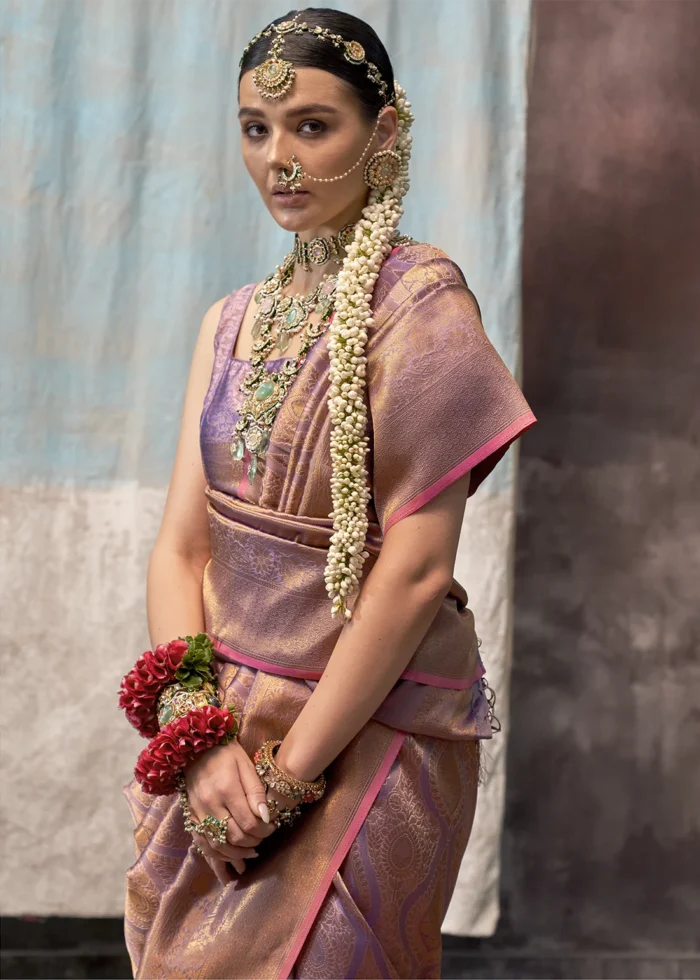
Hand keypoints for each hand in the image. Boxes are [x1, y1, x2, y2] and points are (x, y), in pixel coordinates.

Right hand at [185, 738, 276, 884]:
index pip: (248, 823)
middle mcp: (209, 804)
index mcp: (226, 789)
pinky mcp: (190, 817)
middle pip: (234, 838)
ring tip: (251, 853)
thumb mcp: (246, 765)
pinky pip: (202, 844)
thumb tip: (266, 818)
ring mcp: (197, 812)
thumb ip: (256, 792)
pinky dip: (216, 855)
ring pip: (217, 846)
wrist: (195, 746)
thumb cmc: (225, 753)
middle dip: (253, 843)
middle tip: (263, 838)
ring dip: (236, 855)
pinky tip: (228, 860)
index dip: (264, 831)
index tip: (272, 827)